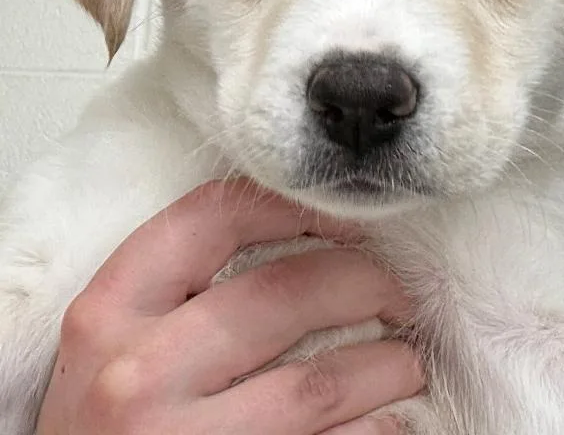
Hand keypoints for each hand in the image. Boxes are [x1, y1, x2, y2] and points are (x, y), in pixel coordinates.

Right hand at [35, 180, 421, 433]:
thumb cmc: (106, 419)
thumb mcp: (115, 338)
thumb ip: (181, 286)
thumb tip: (305, 237)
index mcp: (111, 311)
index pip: (215, 217)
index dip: (294, 204)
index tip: (342, 216)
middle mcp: (139, 373)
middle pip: (284, 292)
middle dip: (362, 282)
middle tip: (394, 291)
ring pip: (320, 380)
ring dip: (386, 364)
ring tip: (404, 360)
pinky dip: (374, 426)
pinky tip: (384, 418)